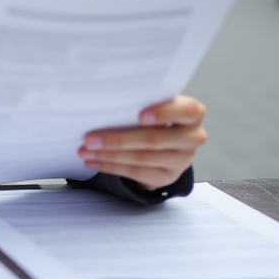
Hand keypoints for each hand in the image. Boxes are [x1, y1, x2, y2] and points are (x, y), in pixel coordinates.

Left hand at [78, 95, 207, 190]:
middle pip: (155, 139)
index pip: (187, 110)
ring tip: (86, 151)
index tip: (140, 115)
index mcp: (192, 113)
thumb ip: (141, 102)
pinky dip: (112, 167)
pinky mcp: (168, 176)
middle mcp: (192, 137)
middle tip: (90, 138)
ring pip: (142, 158)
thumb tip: (105, 102)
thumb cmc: (154, 115)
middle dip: (119, 139)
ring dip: (109, 155)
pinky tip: (95, 161)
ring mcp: (182, 160)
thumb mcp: (154, 104)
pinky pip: (137, 173)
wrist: (165, 143)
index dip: (164, 112)